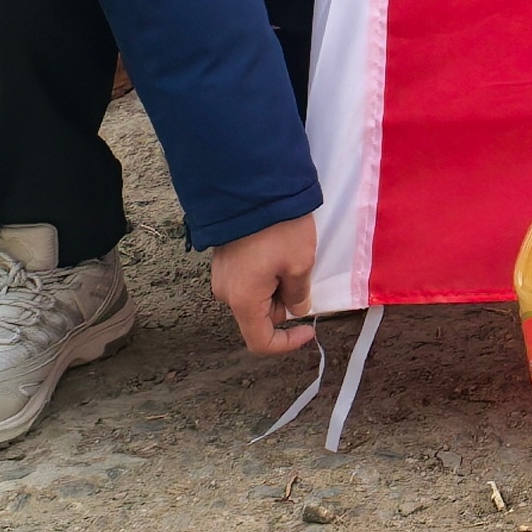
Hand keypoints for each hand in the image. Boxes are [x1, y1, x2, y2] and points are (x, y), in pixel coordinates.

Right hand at [210, 214, 320, 355]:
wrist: (250, 188)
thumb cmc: (278, 229)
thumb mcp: (300, 263)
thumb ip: (298, 293)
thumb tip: (296, 309)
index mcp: (243, 301)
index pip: (260, 342)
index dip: (287, 343)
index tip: (309, 329)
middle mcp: (227, 294)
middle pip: (260, 316)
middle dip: (285, 304)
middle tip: (303, 274)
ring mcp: (222, 276)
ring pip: (256, 296)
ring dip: (276, 287)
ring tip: (291, 258)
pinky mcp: (224, 260)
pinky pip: (248, 280)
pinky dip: (266, 275)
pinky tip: (278, 251)